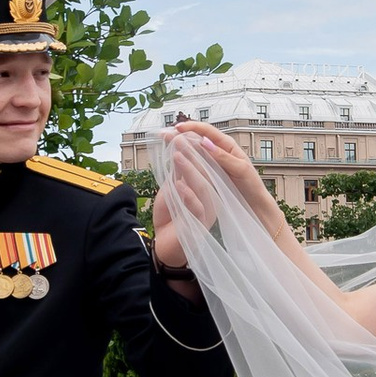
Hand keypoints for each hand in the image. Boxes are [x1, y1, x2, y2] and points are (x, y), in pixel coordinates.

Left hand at [151, 124, 235, 268]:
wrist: (165, 247)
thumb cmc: (171, 217)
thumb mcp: (173, 189)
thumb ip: (177, 171)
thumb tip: (174, 145)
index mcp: (205, 186)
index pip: (203, 162)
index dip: (192, 146)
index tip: (179, 129)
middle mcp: (210, 196)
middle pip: (206, 171)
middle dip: (192, 153)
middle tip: (180, 137)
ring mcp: (207, 210)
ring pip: (203, 187)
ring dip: (189, 170)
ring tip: (177, 155)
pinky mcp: (201, 224)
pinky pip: (197, 208)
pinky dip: (187, 196)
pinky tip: (178, 186)